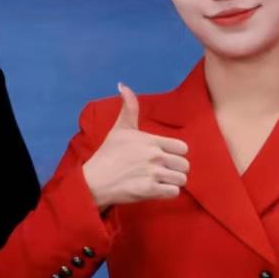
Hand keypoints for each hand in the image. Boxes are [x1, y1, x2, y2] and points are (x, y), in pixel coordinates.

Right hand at [79, 85, 189, 208]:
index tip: (164, 156)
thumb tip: (123, 85)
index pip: (182, 148)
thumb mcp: (119, 128)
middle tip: (163, 171)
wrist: (94, 180)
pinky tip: (156, 190)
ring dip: (172, 182)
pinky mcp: (150, 191)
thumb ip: (129, 107)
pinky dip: (167, 193)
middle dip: (175, 169)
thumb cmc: (107, 154)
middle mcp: (155, 156)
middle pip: (185, 165)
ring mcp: (153, 174)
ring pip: (181, 179)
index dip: (175, 153)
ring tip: (160, 181)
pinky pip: (173, 192)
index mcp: (152, 141)